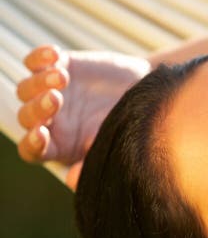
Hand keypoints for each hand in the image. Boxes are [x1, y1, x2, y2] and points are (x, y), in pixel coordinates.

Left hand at [16, 45, 150, 189]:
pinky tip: (55, 56)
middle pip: (27, 116)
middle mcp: (50, 120)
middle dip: (38, 108)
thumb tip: (72, 181)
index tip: (42, 135)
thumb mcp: (116, 146)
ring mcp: (52, 92)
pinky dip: (40, 57)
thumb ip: (93, 162)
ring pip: (27, 88)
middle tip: (57, 99)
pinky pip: (35, 61)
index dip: (32, 143)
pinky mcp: (59, 66)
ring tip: (62, 77)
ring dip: (40, 82)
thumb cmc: (132, 127)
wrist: (150, 94)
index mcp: (59, 145)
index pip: (32, 149)